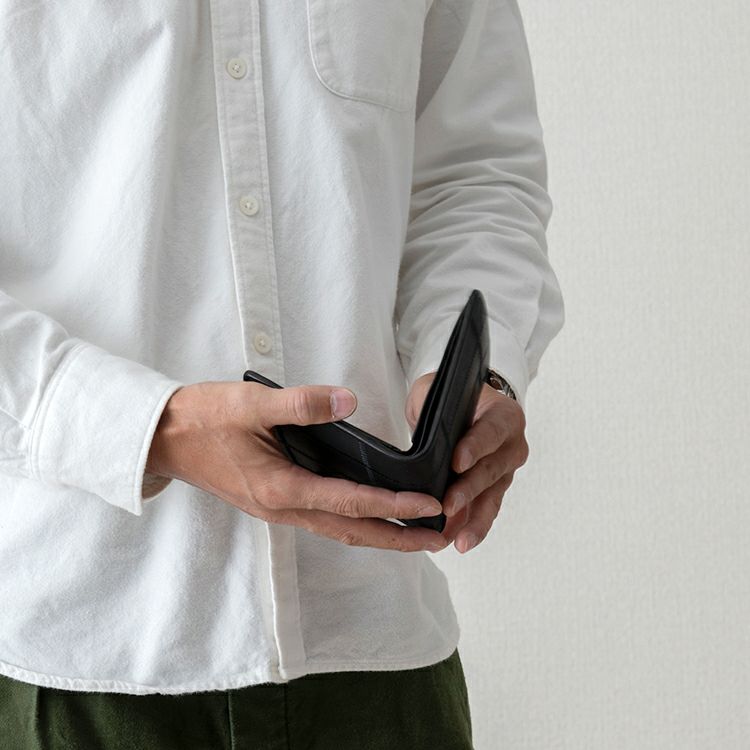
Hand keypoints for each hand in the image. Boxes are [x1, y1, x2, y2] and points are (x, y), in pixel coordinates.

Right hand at [146, 381, 448, 552]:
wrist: (163, 438)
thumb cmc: (204, 419)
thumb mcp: (251, 404)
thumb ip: (301, 404)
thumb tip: (348, 401)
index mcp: (280, 488)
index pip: (351, 502)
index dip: (394, 506)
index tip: (431, 507)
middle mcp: (283, 507)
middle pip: (353, 531)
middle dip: (398, 538)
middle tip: (440, 538)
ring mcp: (279, 508)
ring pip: (340, 529)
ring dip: (380, 534)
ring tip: (416, 532)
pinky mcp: (275, 500)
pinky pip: (325, 519)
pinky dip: (356, 521)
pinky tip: (372, 513)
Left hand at [405, 372, 528, 553]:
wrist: (468, 409)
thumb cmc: (451, 398)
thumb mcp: (437, 393)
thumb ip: (431, 409)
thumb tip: (424, 443)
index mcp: (503, 416)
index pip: (490, 431)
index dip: (474, 447)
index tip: (457, 463)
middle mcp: (511, 444)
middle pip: (491, 469)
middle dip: (469, 490)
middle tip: (448, 506)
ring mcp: (505, 470)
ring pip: (491, 497)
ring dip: (474, 520)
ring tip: (460, 541)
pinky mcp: (495, 490)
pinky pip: (485, 510)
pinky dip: (471, 526)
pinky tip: (458, 542)